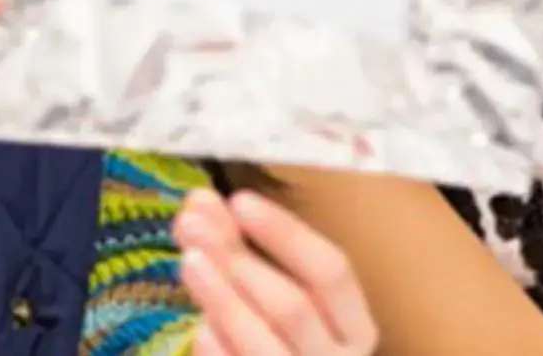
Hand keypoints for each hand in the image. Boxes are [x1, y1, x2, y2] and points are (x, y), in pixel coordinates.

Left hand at [175, 188, 377, 355]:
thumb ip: (236, 247)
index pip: (331, 271)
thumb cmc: (277, 339)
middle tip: (193, 226)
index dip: (285, 234)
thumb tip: (200, 203)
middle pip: (294, 306)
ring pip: (263, 341)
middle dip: (239, 262)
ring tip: (188, 261)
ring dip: (222, 298)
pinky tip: (199, 326)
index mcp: (354, 325)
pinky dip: (217, 348)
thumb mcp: (265, 290)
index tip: (240, 201)